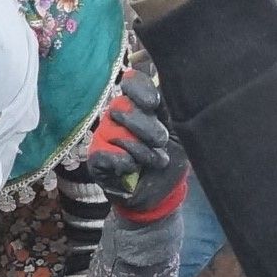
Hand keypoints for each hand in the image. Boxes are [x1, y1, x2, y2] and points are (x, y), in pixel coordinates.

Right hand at [73, 61, 189, 220]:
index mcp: (139, 104)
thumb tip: (165, 82)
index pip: (131, 82)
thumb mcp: (180, 131)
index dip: (139, 90)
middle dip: (148, 128)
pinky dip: (124, 162)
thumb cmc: (170, 158)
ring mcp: (104, 135)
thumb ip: (172, 106)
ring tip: (154, 161)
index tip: (153, 104)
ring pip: (116, 131)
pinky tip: (133, 169)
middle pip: (123, 106)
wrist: (160, 195)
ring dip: (141, 151)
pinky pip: (105, 152)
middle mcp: (118, 115)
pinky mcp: (95, 157)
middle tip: (161, 143)